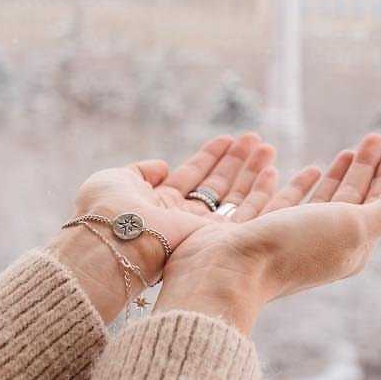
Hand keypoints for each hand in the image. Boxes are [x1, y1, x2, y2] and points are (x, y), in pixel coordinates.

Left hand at [52, 132, 277, 320]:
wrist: (114, 240)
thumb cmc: (108, 210)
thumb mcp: (116, 179)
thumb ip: (141, 170)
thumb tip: (163, 166)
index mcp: (159, 203)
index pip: (191, 177)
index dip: (210, 157)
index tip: (228, 138)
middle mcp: (183, 217)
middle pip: (217, 186)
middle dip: (237, 162)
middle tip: (256, 140)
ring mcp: (202, 230)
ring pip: (234, 198)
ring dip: (252, 172)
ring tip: (268, 148)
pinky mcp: (217, 239)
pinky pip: (247, 214)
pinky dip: (262, 192)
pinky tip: (272, 170)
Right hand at [155, 133, 380, 333]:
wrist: (228, 271)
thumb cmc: (293, 247)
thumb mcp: (352, 226)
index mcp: (350, 247)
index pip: (378, 206)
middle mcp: (322, 245)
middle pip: (351, 201)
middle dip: (364, 170)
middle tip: (373, 139)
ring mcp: (290, 239)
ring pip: (321, 201)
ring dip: (336, 175)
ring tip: (347, 152)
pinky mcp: (260, 232)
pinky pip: (286, 203)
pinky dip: (299, 185)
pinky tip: (304, 170)